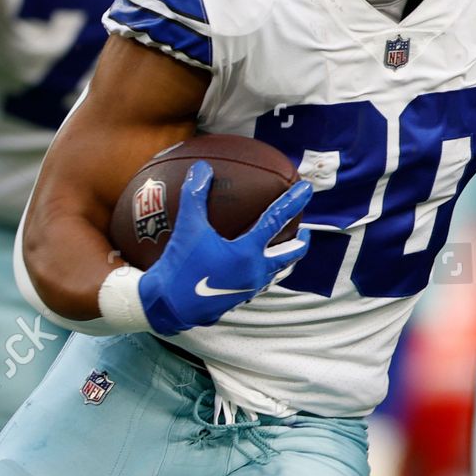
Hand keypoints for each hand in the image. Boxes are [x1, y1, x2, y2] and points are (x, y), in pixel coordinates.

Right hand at [138, 162, 312, 334]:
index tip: (307, 190)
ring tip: (287, 251)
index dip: (293, 202)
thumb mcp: (188, 227)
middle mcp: (254, 271)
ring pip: (276, 273)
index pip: (276, 221)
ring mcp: (248, 288)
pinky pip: (259, 284)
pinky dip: (265, 273)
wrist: (168, 306)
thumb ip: (195, 196)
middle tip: (305, 231)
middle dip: (301, 243)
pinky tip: (255, 269)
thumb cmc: (179, 266)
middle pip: (288, 256)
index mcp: (247, 252)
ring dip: (286, 261)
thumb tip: (201, 169)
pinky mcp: (237, 300)